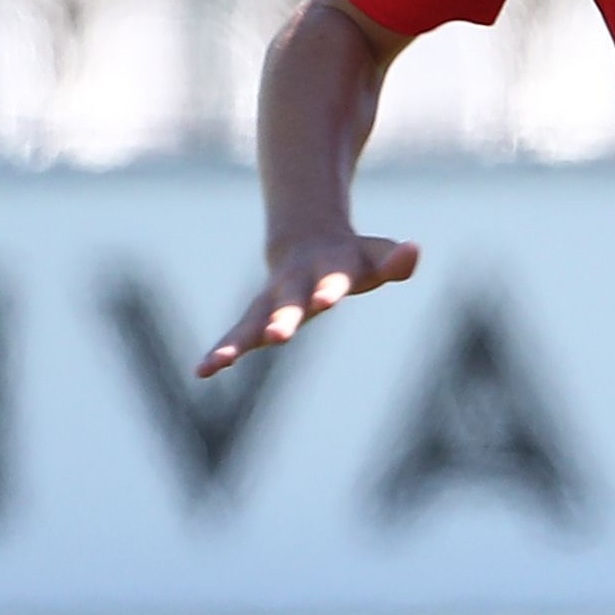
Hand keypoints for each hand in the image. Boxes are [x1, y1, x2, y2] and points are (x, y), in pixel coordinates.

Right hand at [195, 231, 419, 376]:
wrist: (308, 242)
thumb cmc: (352, 257)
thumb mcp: (378, 256)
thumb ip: (397, 259)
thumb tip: (415, 251)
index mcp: (328, 269)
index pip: (330, 281)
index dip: (328, 288)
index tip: (325, 298)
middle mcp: (293, 286)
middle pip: (288, 303)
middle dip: (284, 318)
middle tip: (279, 336)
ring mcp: (271, 302)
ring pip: (252, 322)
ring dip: (237, 341)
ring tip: (218, 362)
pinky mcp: (256, 319)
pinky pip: (236, 335)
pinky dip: (220, 351)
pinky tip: (200, 372)